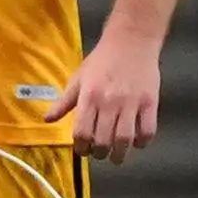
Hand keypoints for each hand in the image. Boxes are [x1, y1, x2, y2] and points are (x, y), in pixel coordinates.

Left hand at [48, 38, 161, 163]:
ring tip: (116, 156)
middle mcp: (109, 102)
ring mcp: (131, 103)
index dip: (81, 147)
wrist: (131, 41)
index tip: (82, 150)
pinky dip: (143, 142)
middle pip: (103, 139)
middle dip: (99, 153)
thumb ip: (64, 102)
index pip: (81, 132)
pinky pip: (148, 129)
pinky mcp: (150, 102)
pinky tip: (137, 143)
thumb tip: (47, 119)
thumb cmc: (101, 60)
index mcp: (89, 97)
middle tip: (99, 154)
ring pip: (125, 139)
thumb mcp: (77, 79)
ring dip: (119, 153)